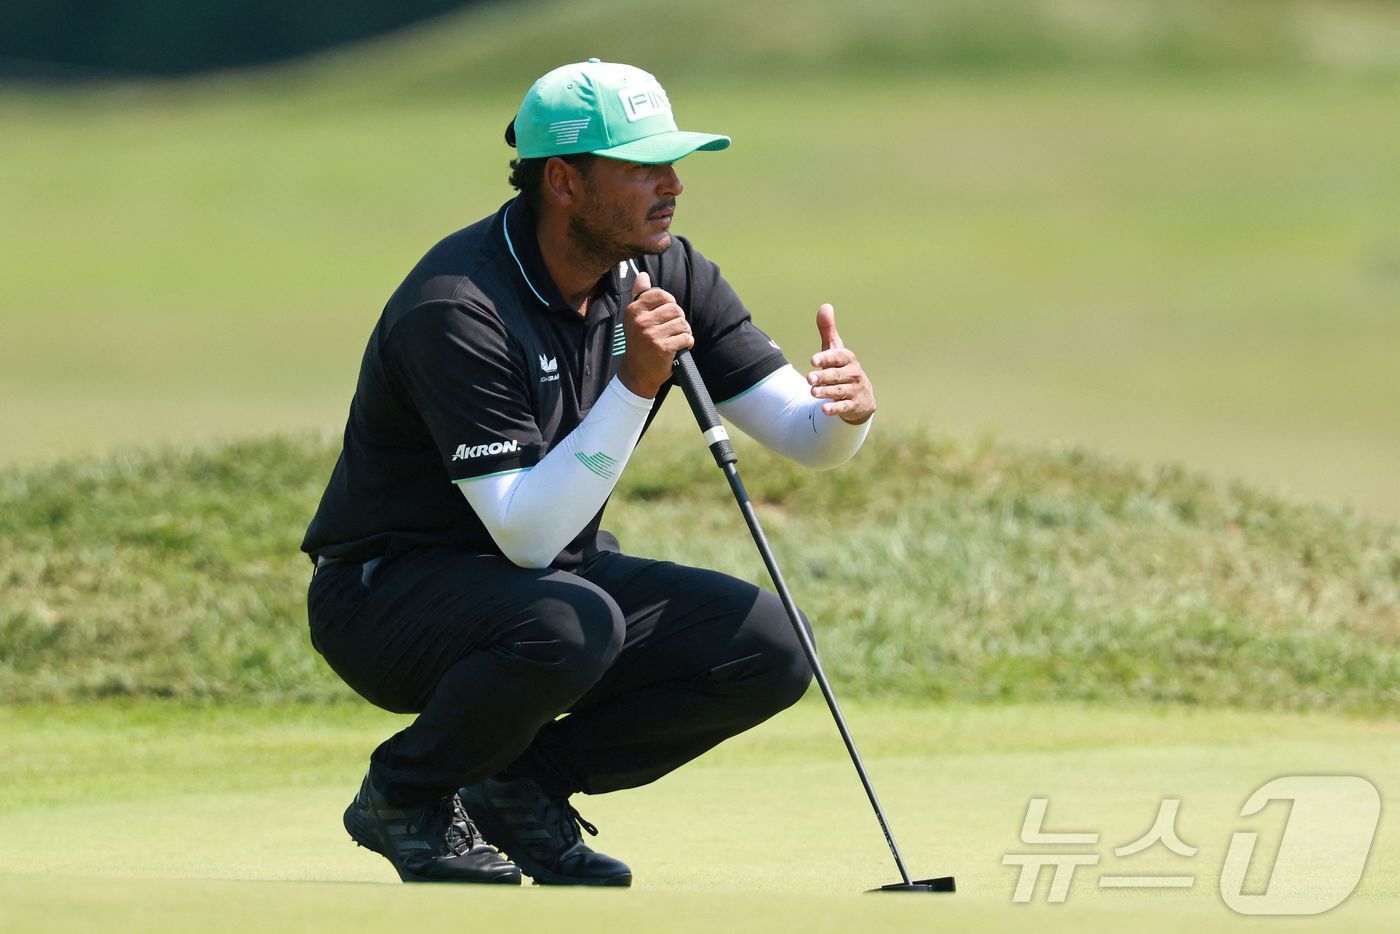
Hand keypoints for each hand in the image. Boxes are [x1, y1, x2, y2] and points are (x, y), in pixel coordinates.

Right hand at [618, 272, 694, 397]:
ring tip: (675, 339)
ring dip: (684, 332)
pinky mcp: (663, 347)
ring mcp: (651, 334)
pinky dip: (687, 343)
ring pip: (682, 323)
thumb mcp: (635, 319)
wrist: (637, 374)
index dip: (670, 304)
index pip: (661, 295)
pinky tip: (679, 348)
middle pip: (675, 308)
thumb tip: (642, 275)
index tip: (666, 315)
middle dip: (679, 319)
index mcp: (633, 310)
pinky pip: (686, 338)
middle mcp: (640, 321)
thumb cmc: (639, 344)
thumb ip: (640, 296)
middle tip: (672, 330)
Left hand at [808, 304, 875, 423]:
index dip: (826, 358)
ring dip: (826, 392)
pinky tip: (824, 410)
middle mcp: (853, 374)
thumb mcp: (836, 351)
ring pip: (839, 391)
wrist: (862, 397)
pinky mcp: (853, 406)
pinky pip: (844, 407)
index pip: (838, 357)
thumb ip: (828, 331)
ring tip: (813, 392)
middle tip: (809, 379)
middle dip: (824, 377)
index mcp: (848, 359)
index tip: (813, 360)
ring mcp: (854, 390)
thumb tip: (825, 305)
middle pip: (837, 375)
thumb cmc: (842, 369)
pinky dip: (835, 408)